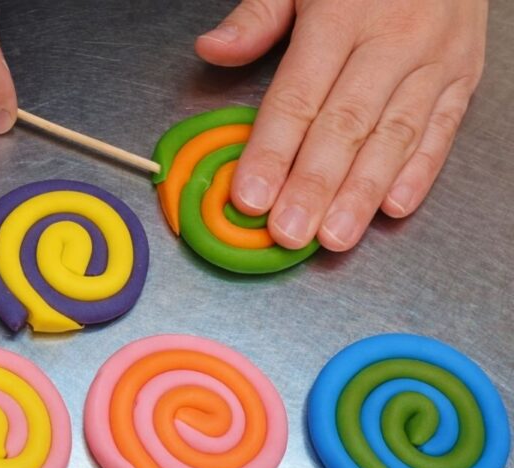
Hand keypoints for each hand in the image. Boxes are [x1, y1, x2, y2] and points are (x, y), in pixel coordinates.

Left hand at [195, 0, 487, 250]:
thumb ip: (258, 17)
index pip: (298, 97)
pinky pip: (441, 131)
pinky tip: (392, 208)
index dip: (272, 151)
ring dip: (361, 194)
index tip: (250, 195)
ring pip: (393, 138)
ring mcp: (435, 62)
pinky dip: (419, 173)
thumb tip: (211, 50)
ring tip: (334, 236)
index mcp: (342, 16)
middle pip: (345, 126)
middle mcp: (392, 42)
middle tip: (289, 232)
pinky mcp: (465, 76)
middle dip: (314, 186)